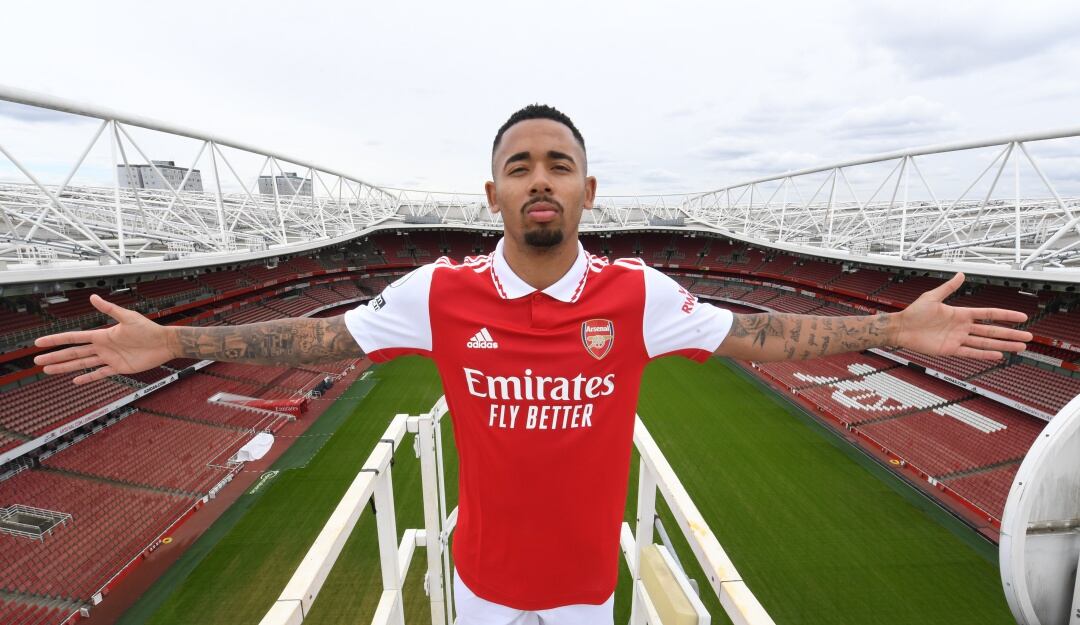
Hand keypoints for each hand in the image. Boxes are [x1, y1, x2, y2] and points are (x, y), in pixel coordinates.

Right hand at [33, 295, 176, 383]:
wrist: (164, 343)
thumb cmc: (148, 328)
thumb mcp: (128, 317)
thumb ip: (109, 309)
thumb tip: (92, 297)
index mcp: (102, 335)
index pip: (74, 338)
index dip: (57, 340)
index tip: (41, 342)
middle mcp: (103, 347)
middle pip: (74, 353)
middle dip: (55, 356)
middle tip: (37, 360)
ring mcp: (109, 358)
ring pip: (83, 364)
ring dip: (65, 367)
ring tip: (48, 371)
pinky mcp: (119, 368)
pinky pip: (100, 374)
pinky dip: (88, 377)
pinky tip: (75, 380)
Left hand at [893, 273, 1033, 359]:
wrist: (901, 328)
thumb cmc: (914, 312)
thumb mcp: (932, 297)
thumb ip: (948, 288)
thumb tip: (961, 274)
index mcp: (961, 314)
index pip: (989, 314)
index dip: (1006, 315)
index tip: (1021, 317)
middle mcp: (962, 327)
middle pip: (992, 331)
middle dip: (1010, 333)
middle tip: (1028, 336)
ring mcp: (958, 339)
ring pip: (985, 343)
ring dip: (1003, 345)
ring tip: (1020, 347)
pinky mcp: (950, 350)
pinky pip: (970, 353)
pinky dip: (984, 355)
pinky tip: (998, 355)